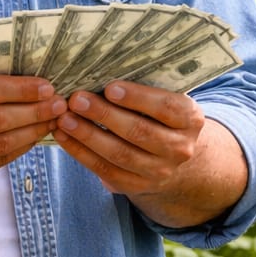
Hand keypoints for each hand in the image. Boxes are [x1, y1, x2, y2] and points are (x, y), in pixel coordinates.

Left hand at [51, 80, 247, 227]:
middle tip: (77, 99)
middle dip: (104, 115)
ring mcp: (160, 171)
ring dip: (87, 136)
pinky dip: (81, 153)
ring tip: (65, 119)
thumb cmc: (162, 116)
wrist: (175, 156)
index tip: (110, 87)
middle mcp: (180, 148)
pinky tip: (64, 137)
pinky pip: (106, 170)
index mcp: (190, 119)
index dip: (138, 97)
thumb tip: (105, 71)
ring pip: (119, 154)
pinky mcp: (138, 186)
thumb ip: (147, 88)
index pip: (166, 107)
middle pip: (139, 132)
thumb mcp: (167, 99)